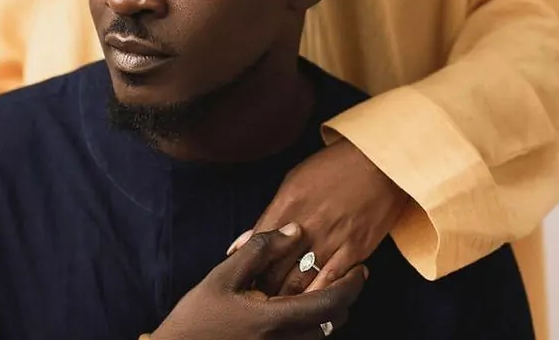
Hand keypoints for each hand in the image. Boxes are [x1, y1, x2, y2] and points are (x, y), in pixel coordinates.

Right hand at [152, 223, 366, 339]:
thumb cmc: (197, 317)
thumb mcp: (223, 275)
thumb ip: (260, 249)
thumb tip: (296, 230)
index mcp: (275, 320)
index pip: (329, 304)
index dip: (351, 286)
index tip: (361, 269)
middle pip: (331, 324)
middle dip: (343, 299)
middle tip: (345, 274)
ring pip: (318, 337)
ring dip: (327, 313)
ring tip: (323, 287)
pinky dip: (310, 327)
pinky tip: (298, 309)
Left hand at [229, 139, 408, 296]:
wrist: (376, 160)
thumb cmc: (332, 167)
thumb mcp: (294, 181)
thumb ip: (270, 214)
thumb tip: (242, 242)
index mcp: (288, 203)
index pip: (258, 246)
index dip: (248, 268)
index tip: (245, 280)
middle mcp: (307, 223)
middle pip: (276, 269)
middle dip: (264, 289)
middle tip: (258, 299)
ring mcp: (332, 238)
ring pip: (301, 282)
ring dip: (288, 299)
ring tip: (280, 307)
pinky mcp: (354, 248)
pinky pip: (332, 281)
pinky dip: (318, 295)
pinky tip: (310, 303)